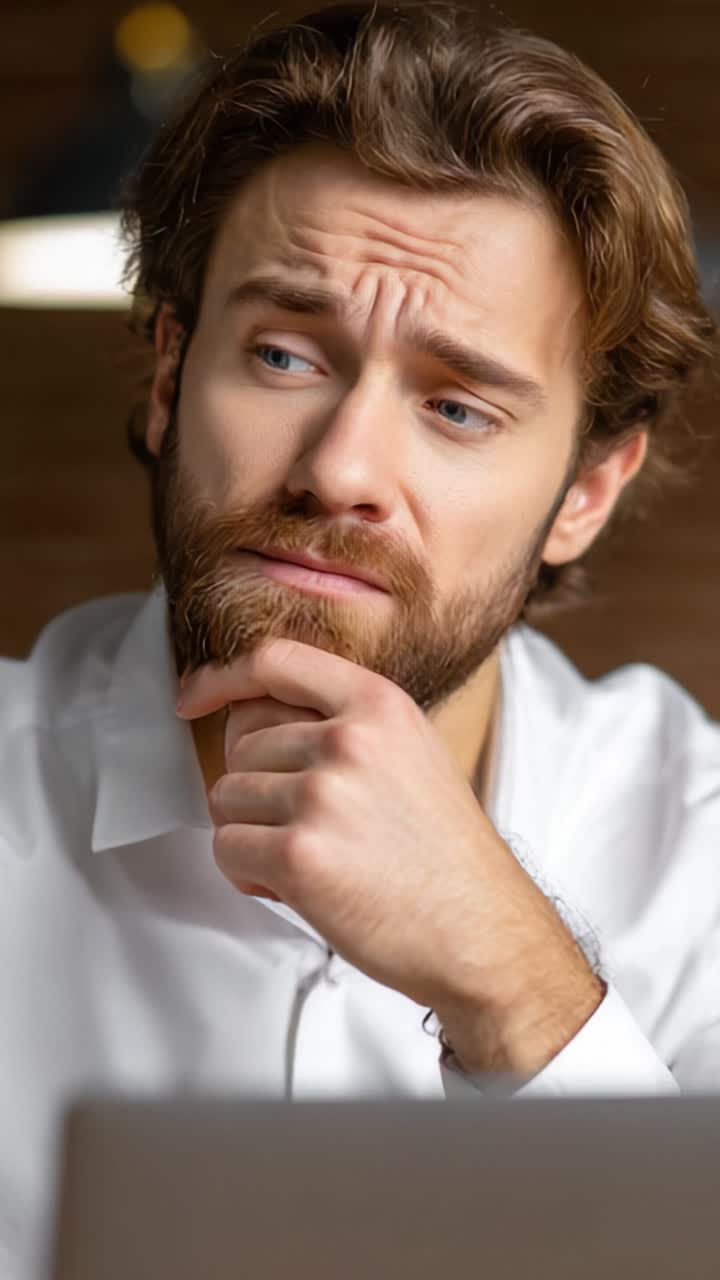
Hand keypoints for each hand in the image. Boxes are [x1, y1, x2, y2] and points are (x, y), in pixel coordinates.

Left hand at [177, 639, 602, 1074]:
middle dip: (256, 790)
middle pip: (240, 743)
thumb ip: (343, 722)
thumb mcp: (410, 753)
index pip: (275, 660)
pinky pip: (226, 848)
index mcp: (378, 704)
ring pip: (226, 797)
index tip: (194, 696)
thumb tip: (253, 717)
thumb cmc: (444, 854)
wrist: (482, 932)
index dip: (221, 678)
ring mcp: (323, 795)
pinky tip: (294, 887)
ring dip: (252, 834)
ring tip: (312, 860)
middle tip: (307, 828)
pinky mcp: (300, 855)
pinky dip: (247, 873)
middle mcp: (349, 740)